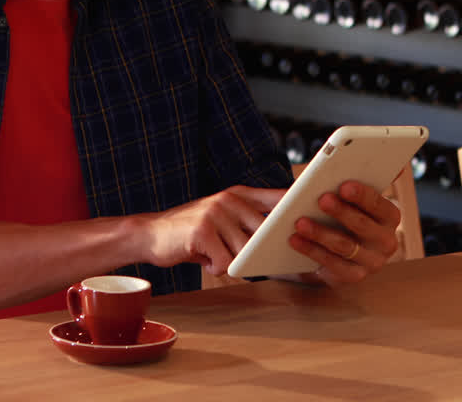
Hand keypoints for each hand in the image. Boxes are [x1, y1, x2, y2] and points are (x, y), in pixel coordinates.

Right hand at [136, 186, 284, 275]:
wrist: (150, 233)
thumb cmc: (192, 231)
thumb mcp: (222, 216)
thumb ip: (248, 220)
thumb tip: (282, 237)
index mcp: (239, 194)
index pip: (277, 197)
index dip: (296, 207)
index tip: (312, 215)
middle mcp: (230, 199)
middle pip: (264, 233)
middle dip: (258, 251)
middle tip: (239, 255)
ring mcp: (216, 213)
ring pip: (245, 251)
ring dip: (231, 261)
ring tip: (213, 253)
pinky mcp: (202, 232)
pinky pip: (226, 263)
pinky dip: (216, 267)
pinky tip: (203, 258)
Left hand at [287, 180, 401, 285]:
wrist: (338, 247)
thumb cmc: (344, 213)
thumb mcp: (354, 197)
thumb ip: (365, 177)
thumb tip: (394, 166)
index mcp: (390, 216)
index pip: (379, 204)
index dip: (362, 195)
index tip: (344, 186)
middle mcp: (387, 241)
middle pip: (363, 226)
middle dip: (341, 212)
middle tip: (322, 199)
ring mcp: (372, 262)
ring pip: (345, 246)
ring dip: (321, 233)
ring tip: (300, 222)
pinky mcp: (354, 276)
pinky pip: (332, 264)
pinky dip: (312, 251)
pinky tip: (295, 240)